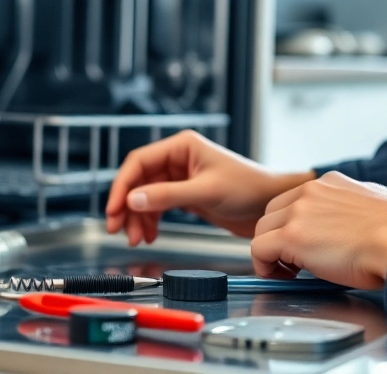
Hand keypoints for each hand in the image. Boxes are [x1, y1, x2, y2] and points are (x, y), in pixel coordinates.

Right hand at [105, 129, 315, 244]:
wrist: (272, 206)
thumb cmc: (248, 188)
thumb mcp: (206, 192)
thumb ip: (168, 196)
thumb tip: (132, 200)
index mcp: (182, 146)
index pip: (139, 162)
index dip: (122, 186)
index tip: (114, 210)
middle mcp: (178, 159)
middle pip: (139, 180)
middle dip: (126, 205)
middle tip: (118, 229)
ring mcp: (181, 178)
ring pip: (146, 196)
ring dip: (138, 217)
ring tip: (137, 239)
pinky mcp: (187, 196)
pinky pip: (158, 206)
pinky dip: (151, 221)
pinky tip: (149, 235)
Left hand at [250, 171, 386, 289]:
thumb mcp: (373, 205)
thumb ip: (352, 210)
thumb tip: (352, 226)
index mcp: (331, 183)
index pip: (294, 200)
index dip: (292, 224)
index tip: (301, 242)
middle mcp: (311, 192)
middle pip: (272, 213)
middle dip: (278, 236)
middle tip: (292, 260)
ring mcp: (299, 212)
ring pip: (262, 231)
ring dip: (271, 252)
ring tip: (288, 271)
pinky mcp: (292, 236)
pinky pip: (259, 250)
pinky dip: (265, 265)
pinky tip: (280, 275)